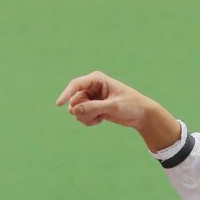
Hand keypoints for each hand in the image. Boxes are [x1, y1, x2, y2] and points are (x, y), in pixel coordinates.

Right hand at [55, 72, 181, 149]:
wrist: (141, 114)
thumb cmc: (131, 105)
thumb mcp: (113, 106)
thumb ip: (93, 108)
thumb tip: (74, 110)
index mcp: (96, 79)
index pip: (76, 85)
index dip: (66, 94)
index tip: (59, 104)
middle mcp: (91, 87)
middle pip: (75, 101)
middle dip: (83, 111)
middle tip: (98, 115)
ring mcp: (90, 97)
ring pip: (76, 110)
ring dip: (87, 117)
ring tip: (101, 117)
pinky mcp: (92, 107)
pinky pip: (81, 116)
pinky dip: (89, 121)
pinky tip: (101, 119)